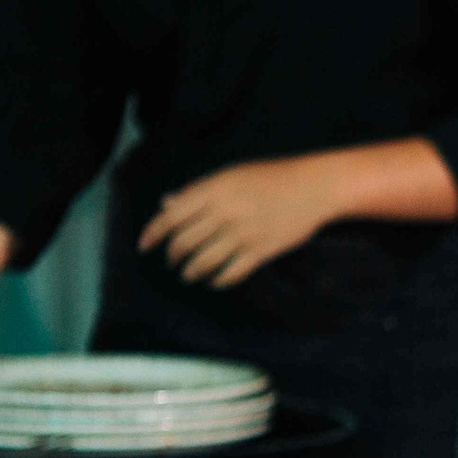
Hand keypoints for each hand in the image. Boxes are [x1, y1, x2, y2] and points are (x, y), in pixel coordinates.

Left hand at [137, 155, 343, 286]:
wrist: (314, 187)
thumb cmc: (271, 178)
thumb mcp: (230, 175)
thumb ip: (198, 192)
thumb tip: (166, 205)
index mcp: (214, 190)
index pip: (171, 216)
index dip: (152, 234)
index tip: (143, 247)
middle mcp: (225, 212)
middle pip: (184, 243)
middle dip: (173, 257)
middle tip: (172, 262)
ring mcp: (244, 233)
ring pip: (204, 262)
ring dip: (191, 273)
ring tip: (188, 275)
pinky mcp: (262, 251)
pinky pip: (231, 273)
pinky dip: (218, 281)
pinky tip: (215, 281)